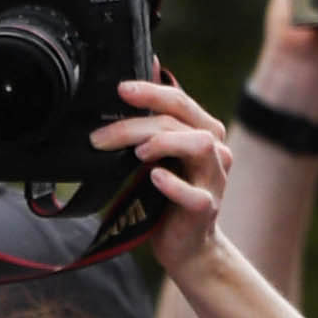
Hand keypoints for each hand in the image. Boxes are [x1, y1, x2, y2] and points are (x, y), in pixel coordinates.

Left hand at [96, 78, 230, 275]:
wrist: (187, 247)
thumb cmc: (168, 198)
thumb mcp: (158, 154)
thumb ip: (154, 118)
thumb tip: (147, 69)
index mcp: (204, 131)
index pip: (179, 100)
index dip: (150, 92)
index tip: (120, 90)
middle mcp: (216, 150)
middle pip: (181, 120)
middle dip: (138, 122)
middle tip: (102, 136)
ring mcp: (214, 179)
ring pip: (198, 144)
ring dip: (163, 142)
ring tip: (136, 153)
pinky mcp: (207, 208)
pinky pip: (194, 193)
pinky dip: (173, 183)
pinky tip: (153, 177)